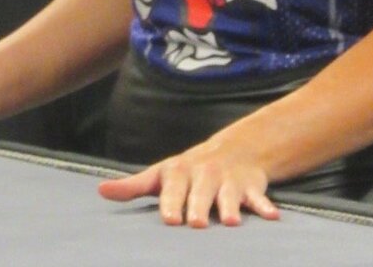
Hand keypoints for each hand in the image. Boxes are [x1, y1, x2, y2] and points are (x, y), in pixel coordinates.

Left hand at [98, 135, 279, 227]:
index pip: (173, 187)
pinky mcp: (251, 187)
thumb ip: (134, 186)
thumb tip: (100, 191)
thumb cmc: (189, 170)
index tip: (169, 219)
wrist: (234, 149)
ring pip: (229, 195)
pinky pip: (259, 197)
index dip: (171, 202)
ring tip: (231, 222)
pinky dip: (264, 206)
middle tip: (195, 223)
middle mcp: (205, 174)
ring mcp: (229, 180)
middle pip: (201, 192)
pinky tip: (271, 217)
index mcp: (181, 171)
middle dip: (199, 206)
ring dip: (230, 207)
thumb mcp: (162, 174)